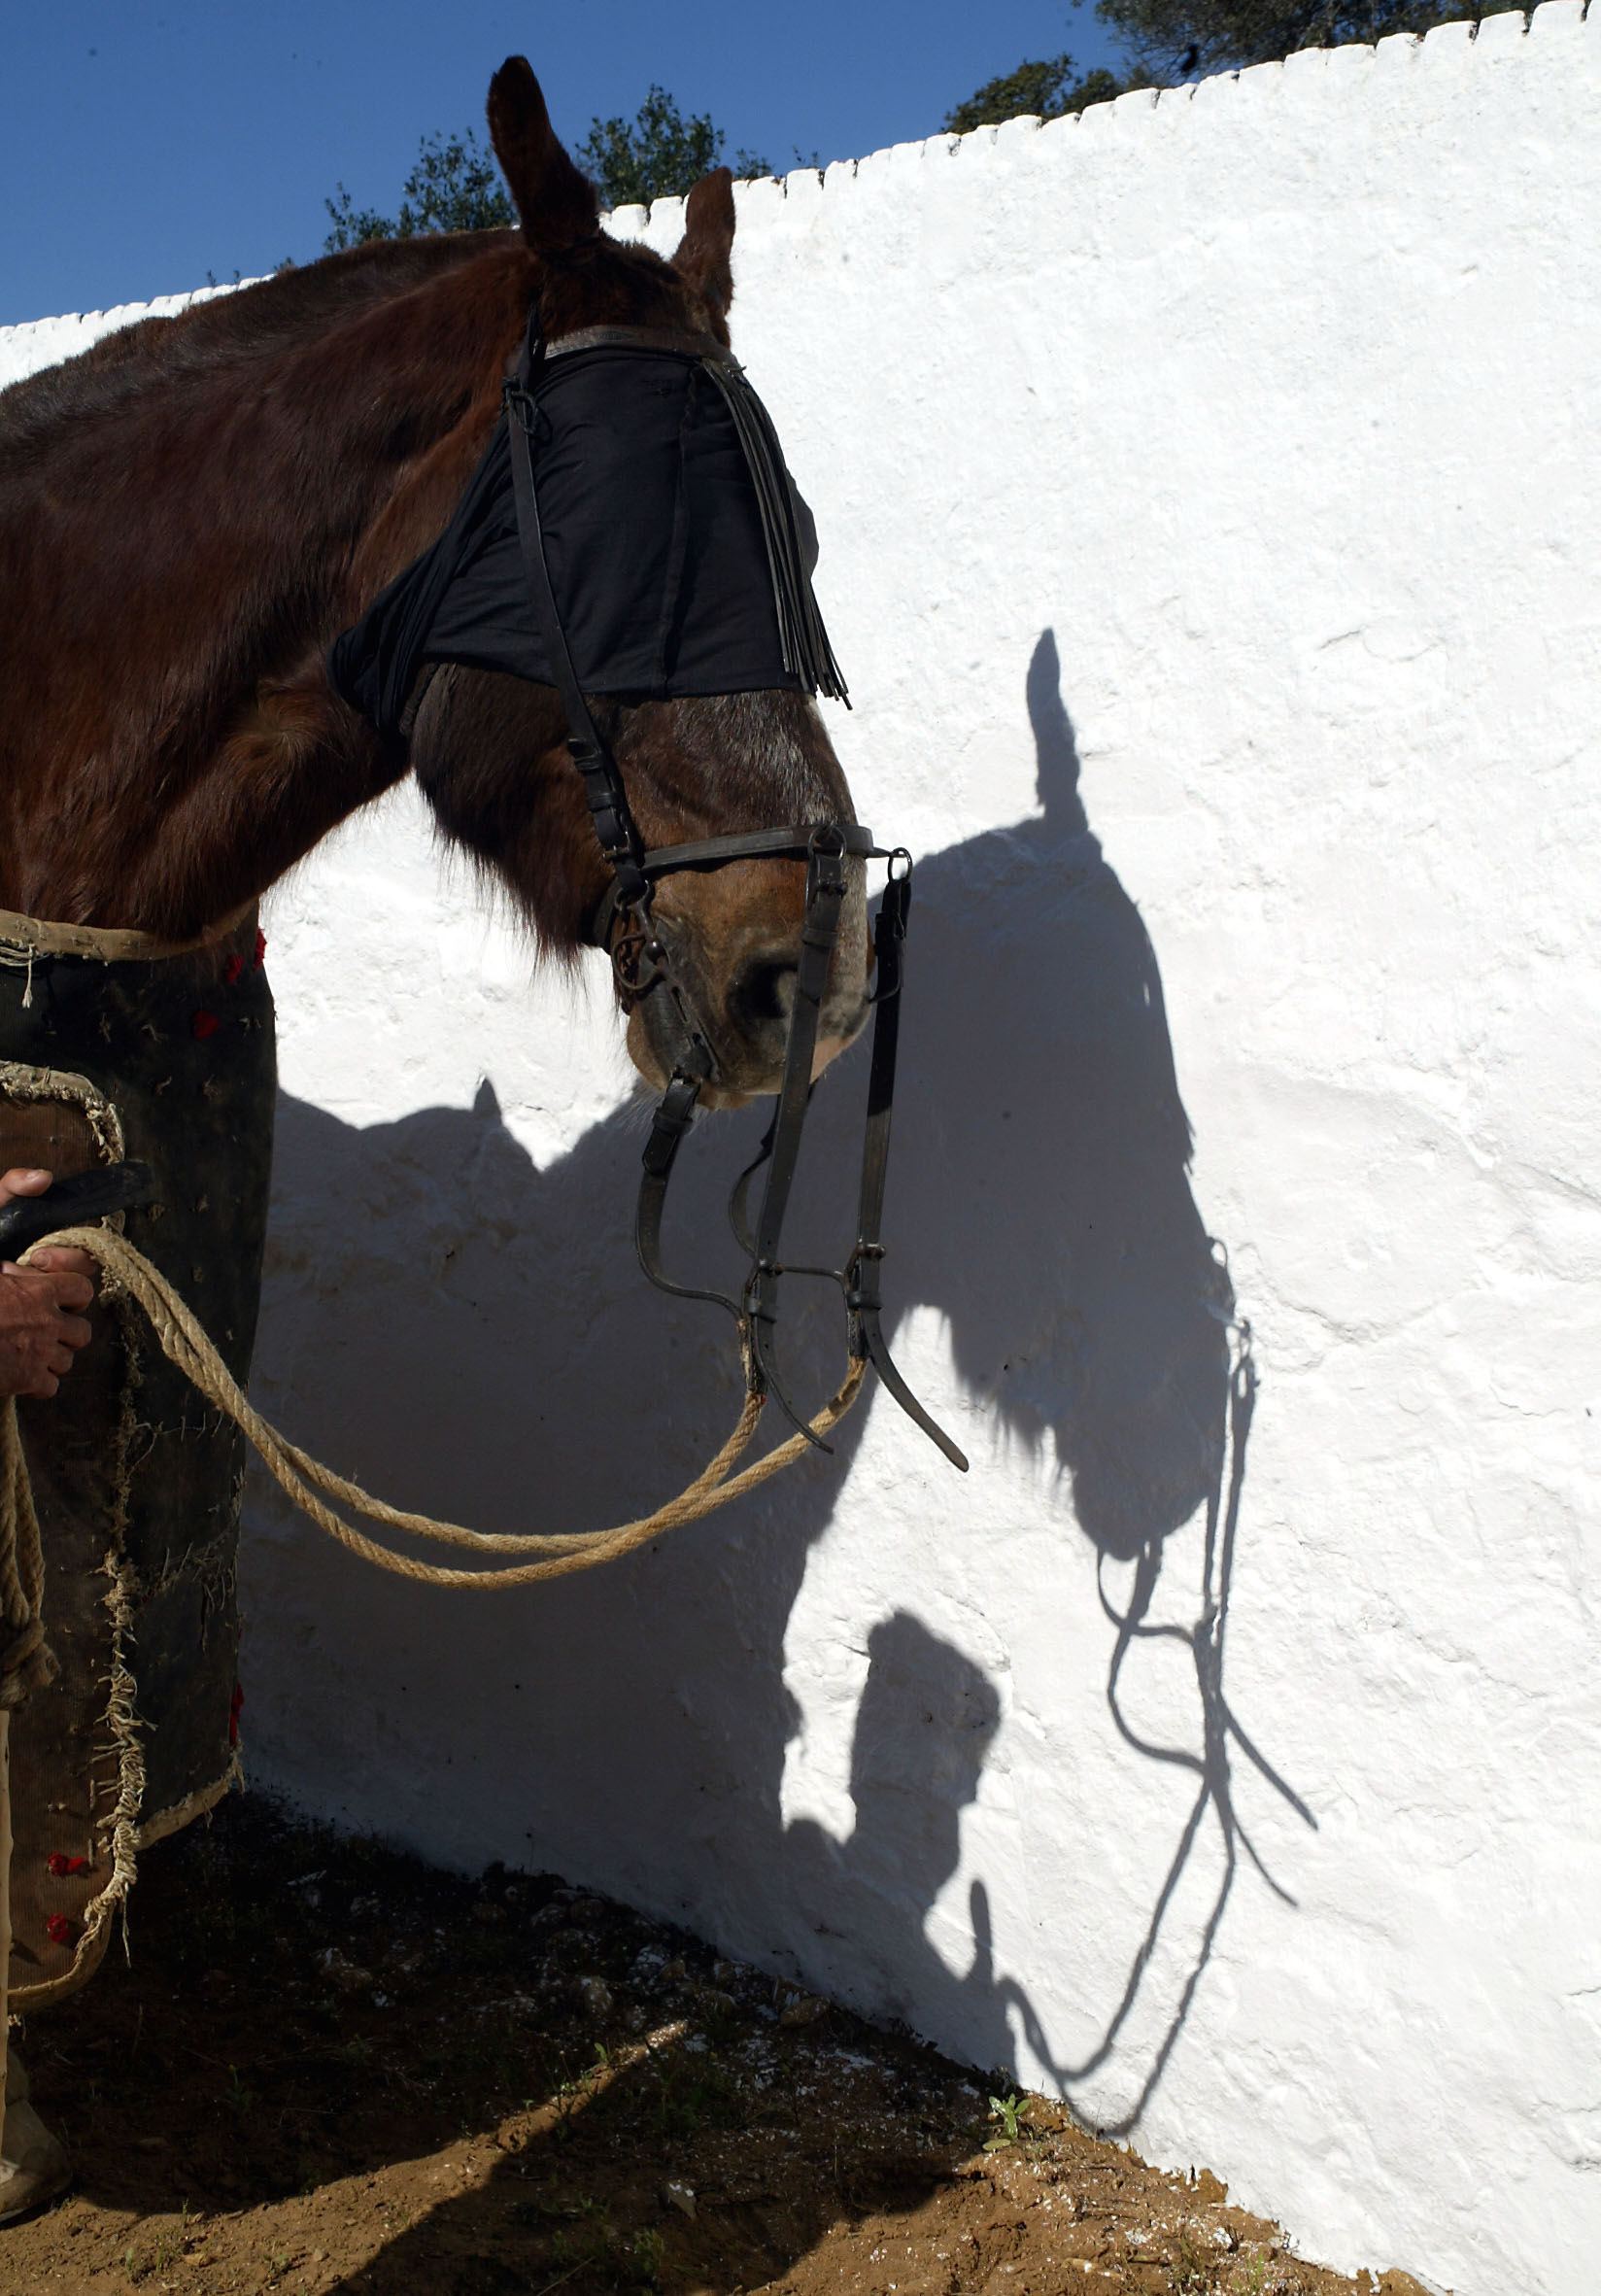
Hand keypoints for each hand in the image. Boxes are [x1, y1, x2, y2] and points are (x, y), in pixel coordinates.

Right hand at [0, 1170, 96, 1398]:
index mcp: (38, 1286)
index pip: (82, 1286)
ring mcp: (37, 1354)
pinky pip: (50, 1385)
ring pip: (68, 1359)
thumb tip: (43, 1178)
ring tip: (26, 1345)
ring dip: (51, 1354)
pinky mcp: (24, 1382)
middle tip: (38, 1323)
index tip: (42, 1287)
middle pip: (82, 1329)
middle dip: (64, 1327)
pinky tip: (18, 1371)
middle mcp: (46, 1322)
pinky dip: (38, 1381)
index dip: (69, 1290)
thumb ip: (7, 1193)